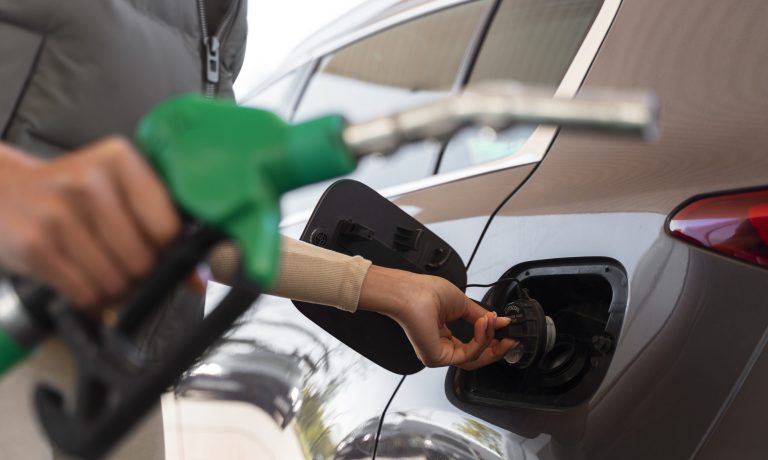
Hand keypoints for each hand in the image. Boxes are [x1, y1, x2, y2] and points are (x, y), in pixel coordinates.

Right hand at [0, 138, 179, 309]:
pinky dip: (92, 299)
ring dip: (116, 289)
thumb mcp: (116, 188)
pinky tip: (83, 280)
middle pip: (143, 259)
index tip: (160, 250)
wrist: (1, 189)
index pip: (168, 226)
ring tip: (103, 270)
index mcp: (120, 160)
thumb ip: (160, 224)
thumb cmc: (71, 191)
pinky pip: (86, 294)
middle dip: (141, 273)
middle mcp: (89, 183)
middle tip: (126, 263)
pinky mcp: (37, 246)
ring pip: (116, 282)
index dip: (168, 249)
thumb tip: (199, 279)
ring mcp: (59, 215)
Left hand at [358, 265, 516, 369]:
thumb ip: (481, 316)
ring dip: (489, 340)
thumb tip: (500, 321)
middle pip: (476, 357)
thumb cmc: (424, 292)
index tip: (507, 332)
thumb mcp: (462, 303)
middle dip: (496, 347)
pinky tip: (483, 325)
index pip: (472, 346)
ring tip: (493, 322)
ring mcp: (438, 355)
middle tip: (511, 337)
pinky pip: (468, 355)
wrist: (409, 292)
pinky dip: (480, 340)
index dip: (492, 340)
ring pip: (474, 359)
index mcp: (444, 335)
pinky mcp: (437, 358)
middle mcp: (441, 347)